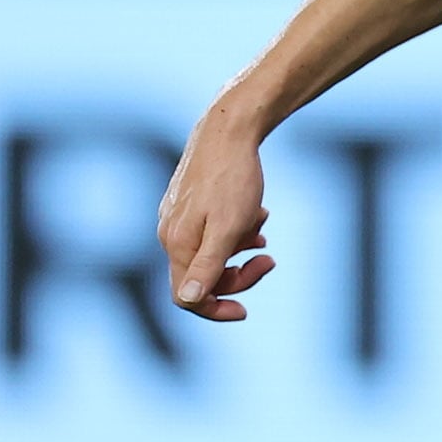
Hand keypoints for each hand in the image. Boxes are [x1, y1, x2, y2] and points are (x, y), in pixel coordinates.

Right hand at [157, 107, 276, 321]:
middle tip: (270, 260)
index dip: (215, 309)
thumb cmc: (233, 179)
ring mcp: (179, 218)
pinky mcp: (191, 203)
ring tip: (261, 229)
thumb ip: (209, 265)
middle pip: (202, 277)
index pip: (186, 297)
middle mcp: (170, 233)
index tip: (245, 310)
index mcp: (177, 244)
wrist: (229, 130)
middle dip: (238, 275)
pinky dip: (238, 230)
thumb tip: (188, 301)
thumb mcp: (228, 227)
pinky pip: (215, 230)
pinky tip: (259, 214)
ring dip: (241, 249)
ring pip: (212, 251)